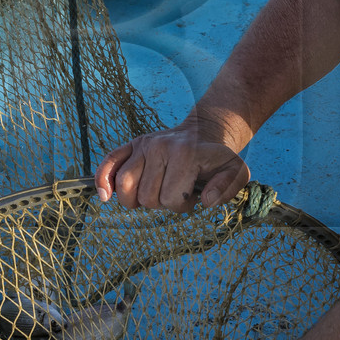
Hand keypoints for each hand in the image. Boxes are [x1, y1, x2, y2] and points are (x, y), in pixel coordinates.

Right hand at [94, 122, 250, 210]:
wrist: (204, 134)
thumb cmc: (217, 159)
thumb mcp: (236, 171)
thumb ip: (229, 188)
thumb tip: (205, 201)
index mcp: (185, 154)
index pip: (171, 198)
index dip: (182, 205)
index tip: (192, 196)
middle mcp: (159, 146)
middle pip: (147, 196)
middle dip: (161, 203)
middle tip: (174, 191)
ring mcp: (143, 145)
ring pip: (124, 185)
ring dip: (136, 199)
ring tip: (152, 195)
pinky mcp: (131, 145)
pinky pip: (109, 162)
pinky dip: (102, 180)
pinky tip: (105, 196)